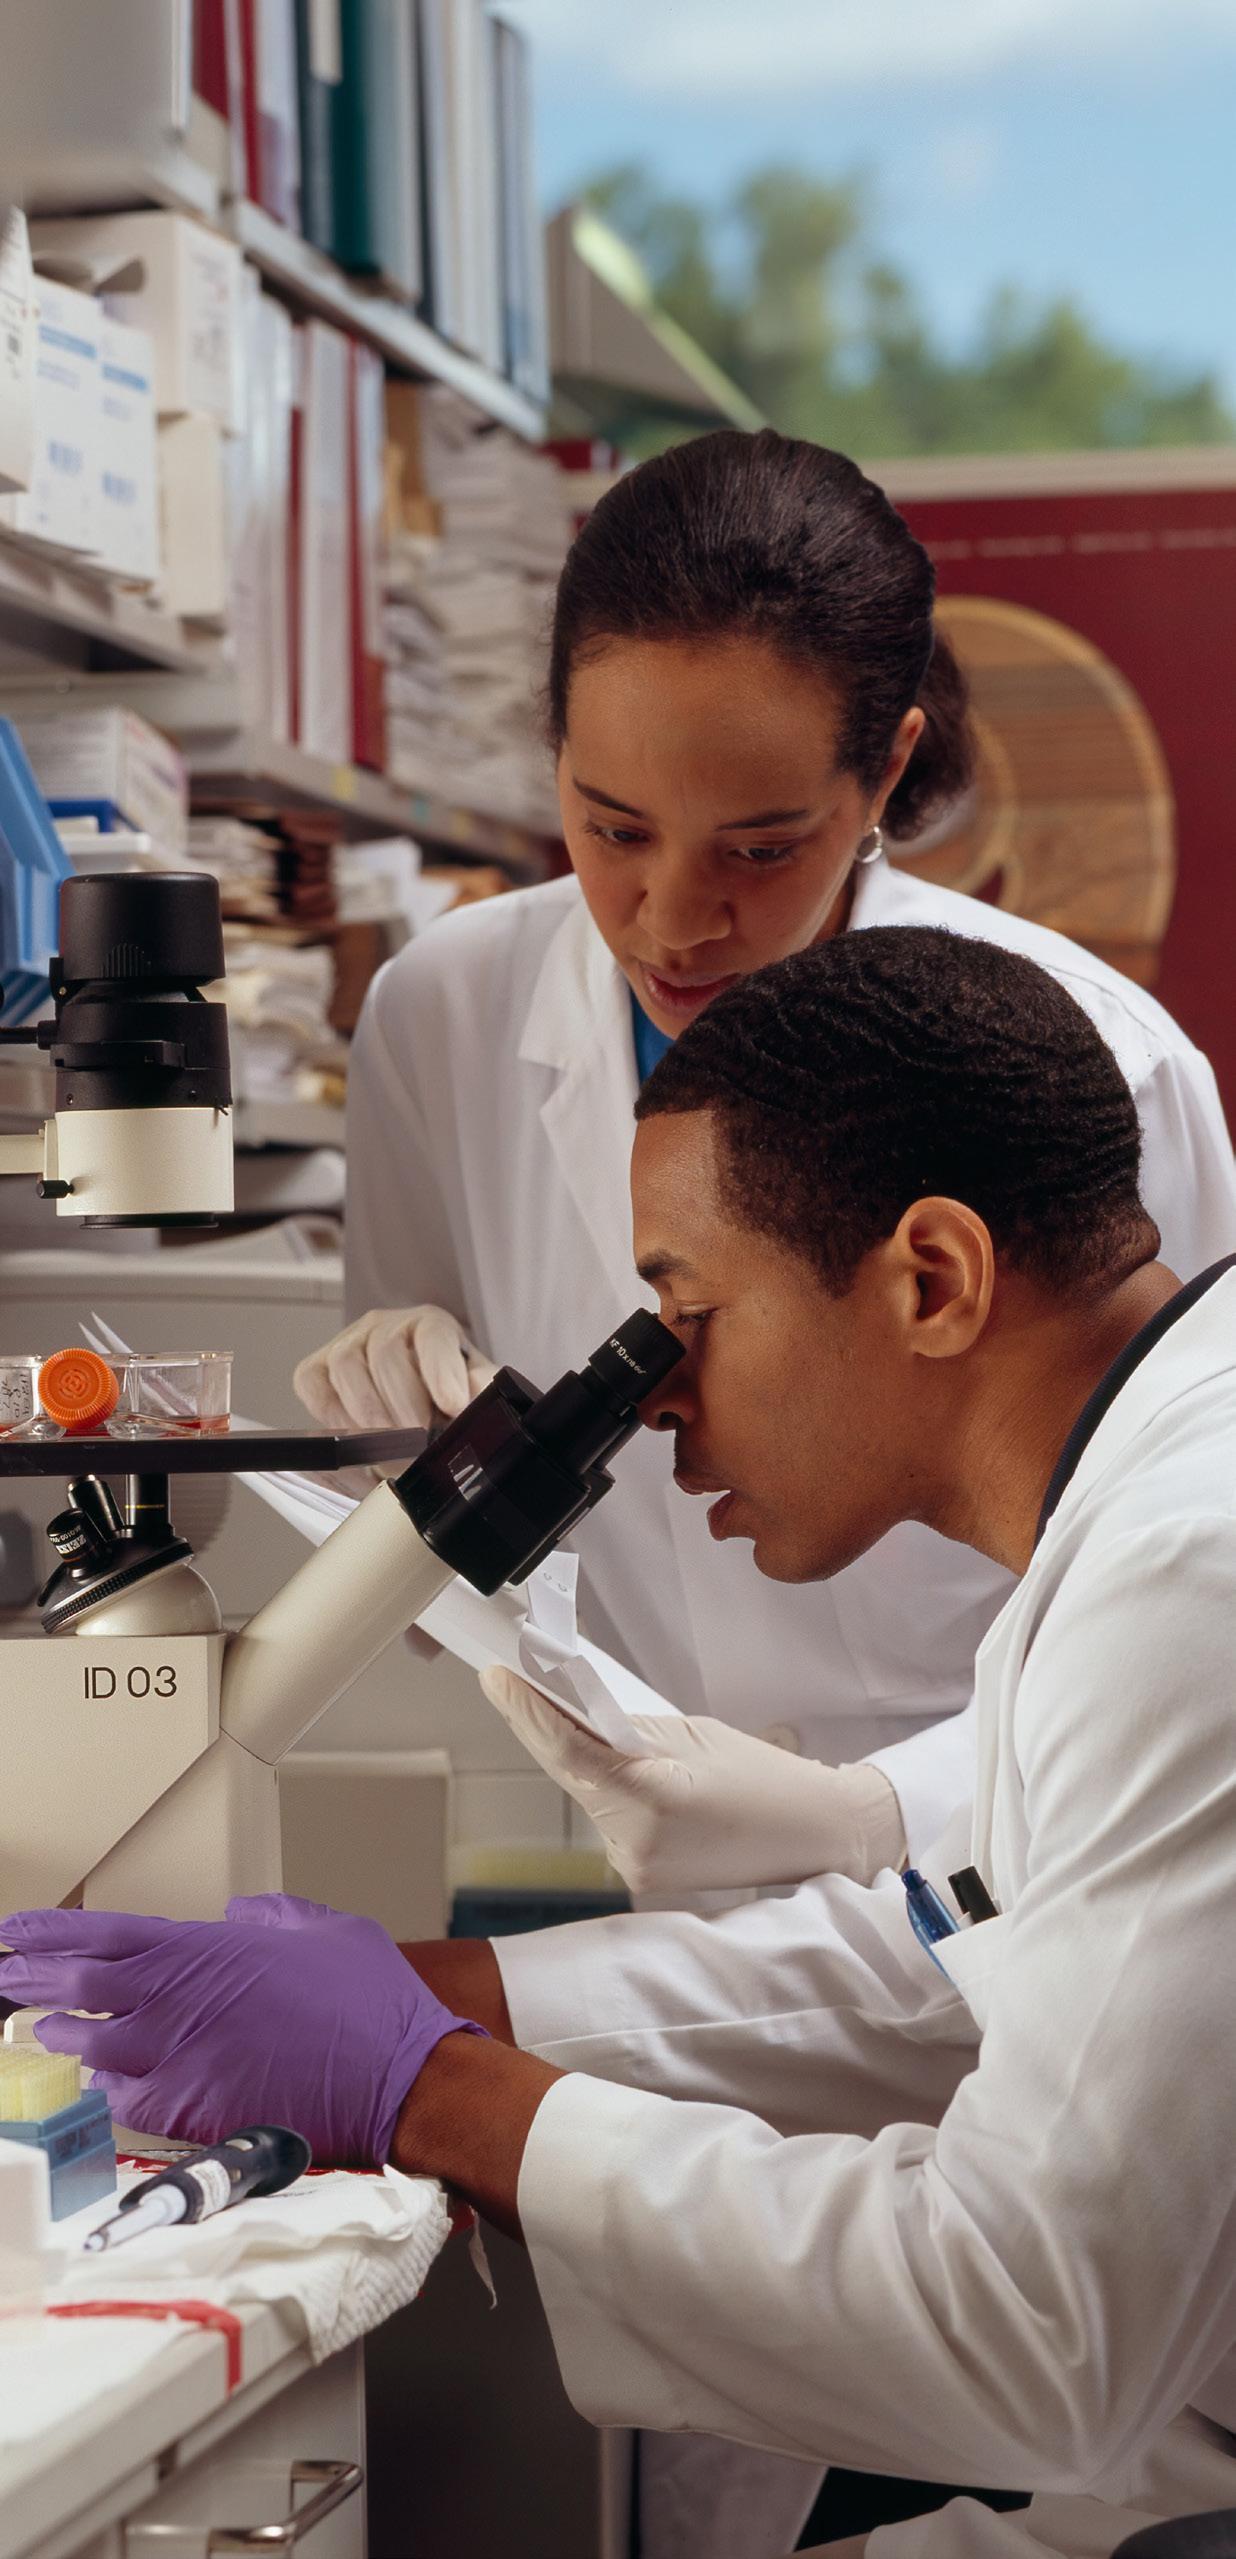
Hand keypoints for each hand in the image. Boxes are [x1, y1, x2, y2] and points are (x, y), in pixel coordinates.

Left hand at [0, 1893, 483, 2163]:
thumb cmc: (372, 2004)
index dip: (48, 1933)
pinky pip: (125, 2101)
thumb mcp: (327, 1930)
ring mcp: (182, 2058)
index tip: (13, 1933)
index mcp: (208, 1949)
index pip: (103, 1933)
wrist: (402, 2077)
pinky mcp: (193, 2112)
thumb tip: (241, 1912)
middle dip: (30, 1979)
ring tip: (39, 2029)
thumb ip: (275, 1915)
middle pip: (78, 1985)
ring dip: (61, 2035)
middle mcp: (181, 2000)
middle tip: (2, 1976)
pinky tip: (95, 2085)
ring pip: (91, 2045)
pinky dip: (104, 2090)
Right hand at [294, 1306, 497, 1433]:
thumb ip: (481, 1389)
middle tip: (420, 1441)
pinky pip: (313, 1384)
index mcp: (430, 1324)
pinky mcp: (316, 1368)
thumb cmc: (443, 1395)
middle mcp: (385, 1325)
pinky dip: (331, 1414)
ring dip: (368, 1412)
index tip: (454, 1406)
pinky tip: (355, 1439)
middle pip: (387, 1353)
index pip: (433, 1335)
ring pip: (346, 1365)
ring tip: (389, 1447)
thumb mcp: (473, 1390)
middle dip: (405, 1405)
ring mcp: (346, 1343)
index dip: (441, 1371)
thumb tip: (474, 1391)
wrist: (412, 1406)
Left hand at [480, 1671, 906, 1894]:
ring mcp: (635, 1866)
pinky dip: (602, 1788)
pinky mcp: (640, 1876)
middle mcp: (635, 1840)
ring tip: (573, 1717)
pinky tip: (611, 1766)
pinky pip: (607, 1819)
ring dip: (574, 1759)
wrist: (814, 1836)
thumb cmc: (765, 1778)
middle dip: (543, 1728)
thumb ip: (629, 1728)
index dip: (525, 1712)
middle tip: (515, 1682)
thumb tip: (570, 1707)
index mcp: (653, 1797)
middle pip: (568, 1773)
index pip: (567, 1751)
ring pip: (585, 1795)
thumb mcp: (693, 1735)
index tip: (496, 1678)